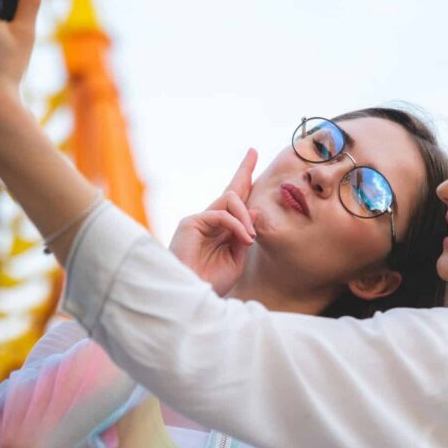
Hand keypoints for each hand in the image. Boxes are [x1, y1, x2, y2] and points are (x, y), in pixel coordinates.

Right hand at [170, 149, 258, 294]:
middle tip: (252, 151)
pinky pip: (221, 214)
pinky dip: (236, 225)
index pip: (236, 202)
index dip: (245, 182)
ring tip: (250, 237)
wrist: (192, 296)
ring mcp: (199, 220)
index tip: (253, 161)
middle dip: (243, 171)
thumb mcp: (235, 259)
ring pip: (230, 199)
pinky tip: (244, 238)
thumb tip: (256, 213)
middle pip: (230, 190)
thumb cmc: (211, 282)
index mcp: (221, 230)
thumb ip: (244, 236)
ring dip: (245, 216)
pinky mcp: (191, 222)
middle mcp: (209, 221)